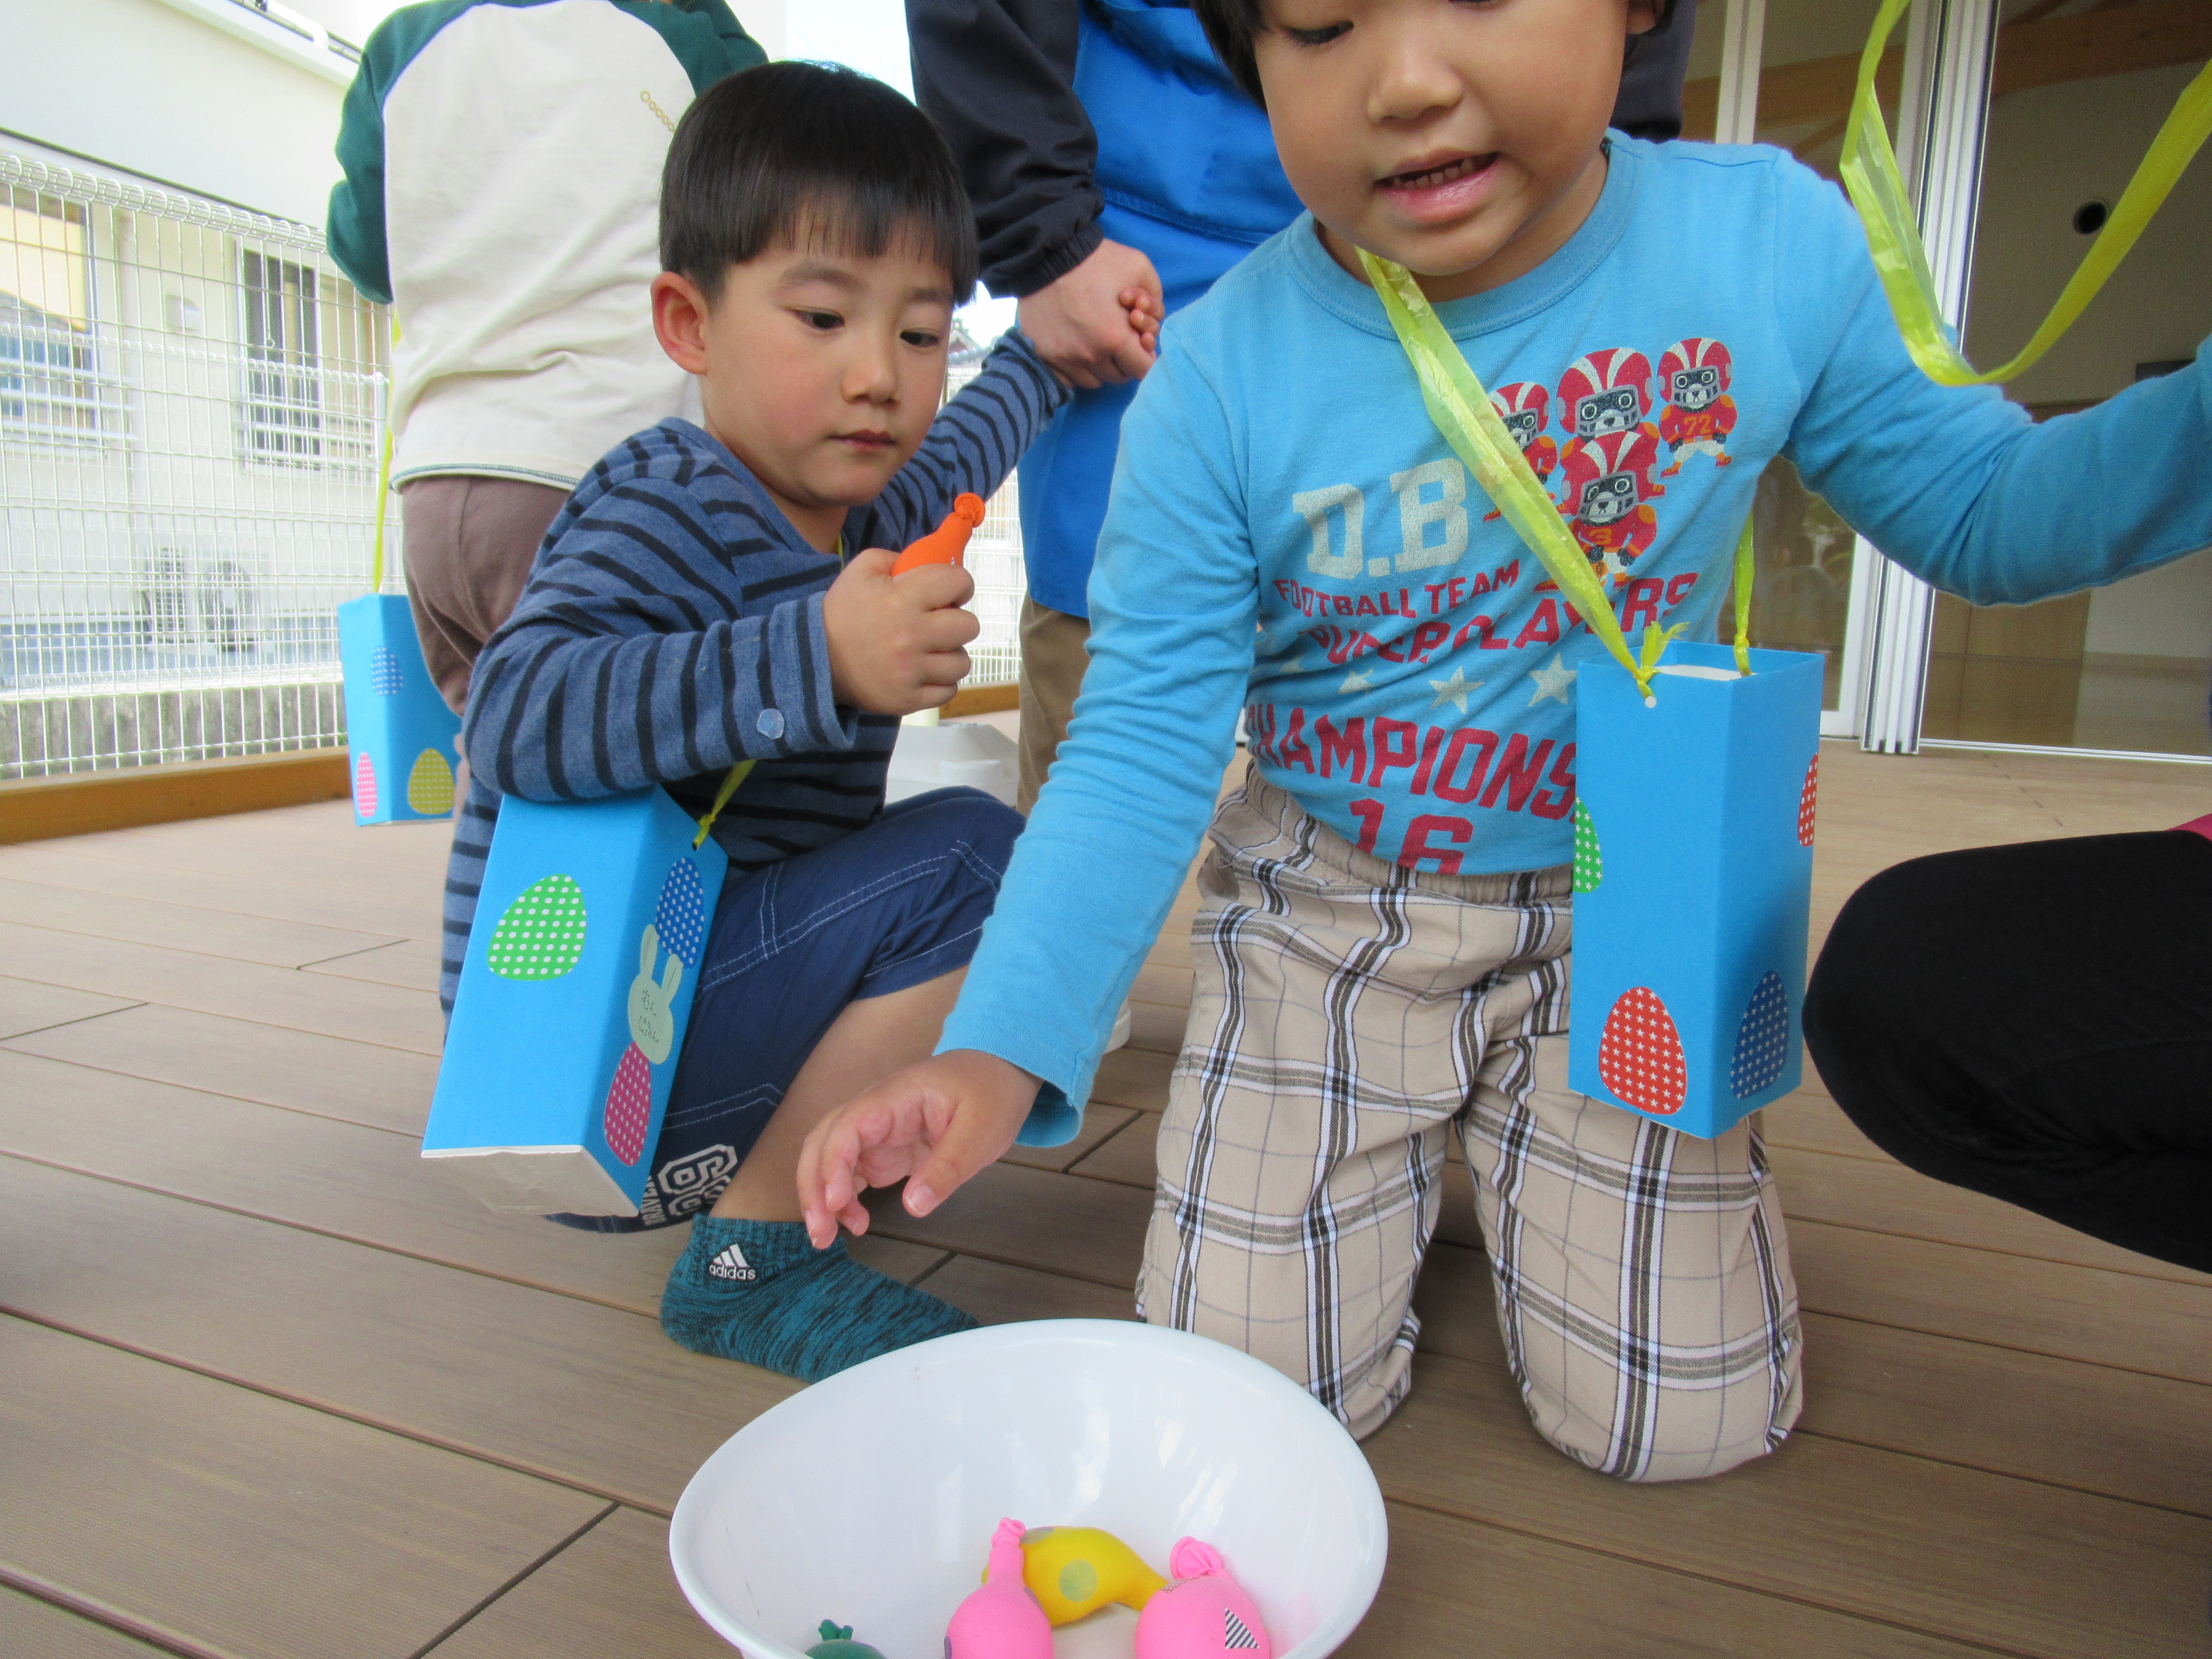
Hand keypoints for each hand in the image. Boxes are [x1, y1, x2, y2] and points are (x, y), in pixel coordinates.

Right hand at [796, 1050, 1039, 1247]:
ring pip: (829, 1159)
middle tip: (821, 1231)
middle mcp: (876, 1112)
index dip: (833, 1163)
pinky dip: (842, 1198)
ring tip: (826, 1236)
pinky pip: (850, 1172)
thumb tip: (914, 1205)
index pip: (848, 1125)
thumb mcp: (982, 1131)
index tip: (837, 1202)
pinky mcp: (884, 1150)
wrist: (998, 1073)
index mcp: (897, 1097)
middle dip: (813, 1186)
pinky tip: (853, 1221)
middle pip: (824, 1142)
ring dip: (820, 1196)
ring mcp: (877, 1131)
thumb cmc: (990, 1092)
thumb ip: (948, 1167)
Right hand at [822, 547, 979, 713]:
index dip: (960, 584)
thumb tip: (934, 564)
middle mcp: (911, 635)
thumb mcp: (862, 569)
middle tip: (942, 623)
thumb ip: (898, 558)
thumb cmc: (843, 611)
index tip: (952, 592)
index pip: (957, 582)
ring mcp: (911, 671)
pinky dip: (941, 682)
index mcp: (902, 598)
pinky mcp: (908, 699)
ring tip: (933, 650)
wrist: (816, 658)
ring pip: (961, 663)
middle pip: (968, 626)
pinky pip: (948, 691)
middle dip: (959, 621)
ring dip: (951, 654)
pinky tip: (925, 672)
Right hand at [1018, 238, 1164, 388]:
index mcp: (1115, 338)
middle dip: (1124, 359)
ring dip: (1100, 365)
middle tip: (1118, 337)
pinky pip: (1069, 379)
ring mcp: (1064, 359)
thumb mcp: (1139, 267)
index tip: (1140, 344)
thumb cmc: (1096, 260)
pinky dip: (1077, 368)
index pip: (1143, 371)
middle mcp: (1090, 356)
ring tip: (1096, 340)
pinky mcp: (1045, 357)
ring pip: (1094, 380)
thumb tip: (1153, 325)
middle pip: (1119, 376)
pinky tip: (1076, 347)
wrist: (1047, 254)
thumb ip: (1155, 299)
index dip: (1145, 357)